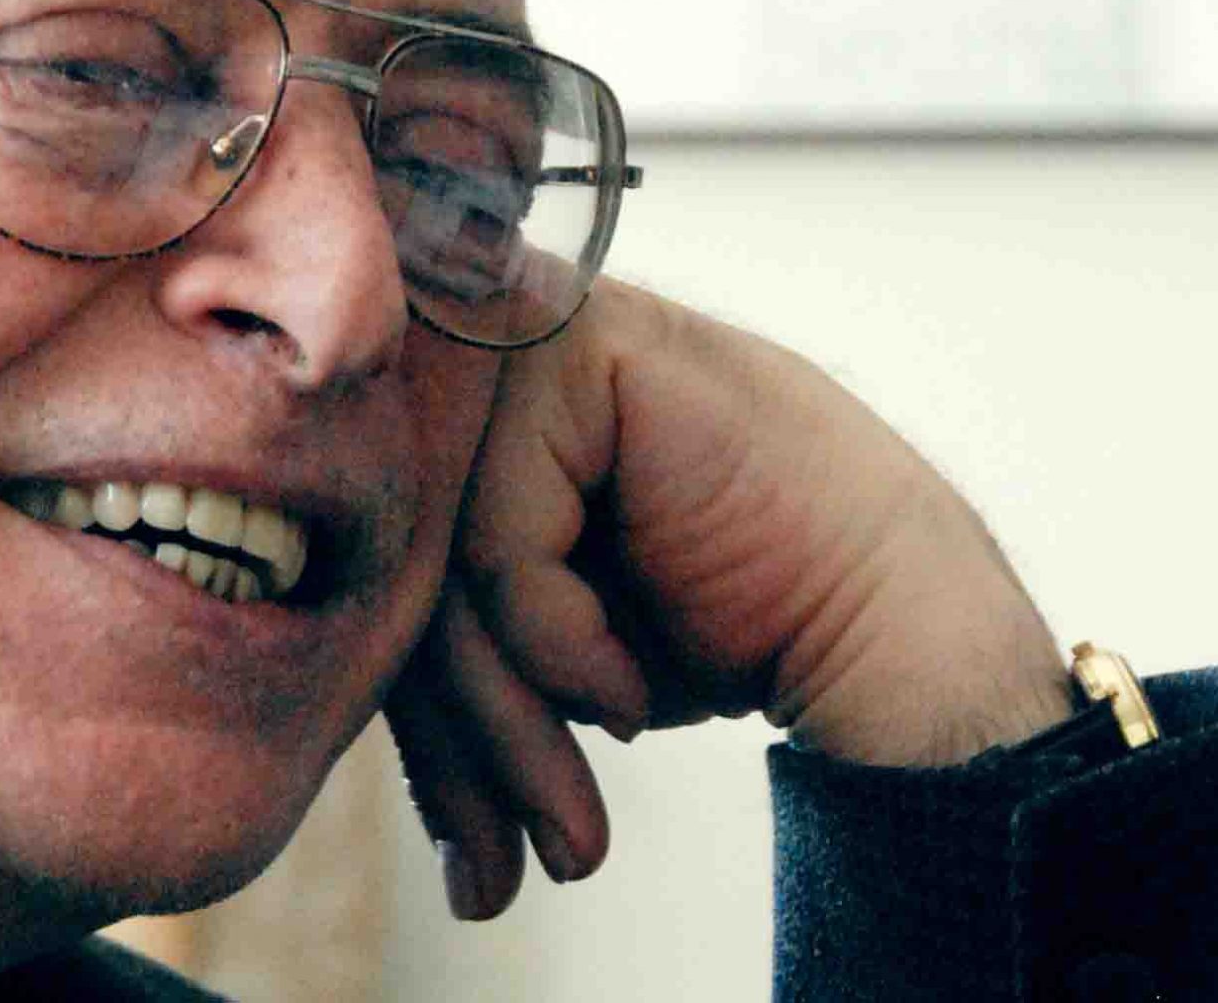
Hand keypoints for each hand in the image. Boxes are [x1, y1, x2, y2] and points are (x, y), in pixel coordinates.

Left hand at [385, 279, 1072, 918]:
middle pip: (406, 569)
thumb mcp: (555, 642)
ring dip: (506, 727)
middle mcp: (492, 362)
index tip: (472, 860)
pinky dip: (559, 644)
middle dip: (458, 749)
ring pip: (441, 562)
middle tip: (497, 877)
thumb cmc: (735, 623)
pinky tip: (627, 696)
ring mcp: (535, 339)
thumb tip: (317, 700)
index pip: (390, 571)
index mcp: (473, 418)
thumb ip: (450, 633)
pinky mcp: (580, 350)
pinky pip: (502, 537)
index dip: (422, 727)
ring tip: (568, 833)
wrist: (900, 632)